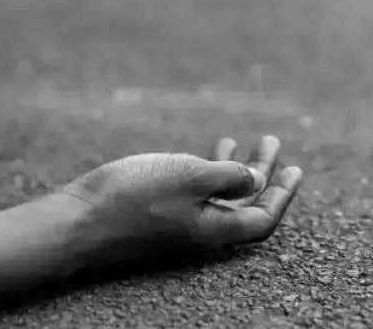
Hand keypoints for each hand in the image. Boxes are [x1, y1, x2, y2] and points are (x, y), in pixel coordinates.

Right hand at [60, 135, 302, 266]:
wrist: (77, 220)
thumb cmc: (133, 197)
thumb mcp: (190, 176)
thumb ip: (229, 176)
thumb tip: (257, 181)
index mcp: (215, 229)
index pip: (263, 218)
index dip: (282, 194)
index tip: (295, 169)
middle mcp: (200, 231)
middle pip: (244, 204)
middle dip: (262, 173)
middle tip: (272, 144)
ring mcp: (177, 223)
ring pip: (217, 196)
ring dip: (233, 168)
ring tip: (240, 140)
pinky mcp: (156, 213)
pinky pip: (194, 193)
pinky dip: (205, 170)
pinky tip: (203, 152)